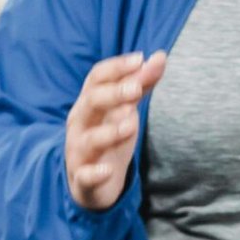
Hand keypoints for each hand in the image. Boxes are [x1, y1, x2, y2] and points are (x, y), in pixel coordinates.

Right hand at [64, 50, 165, 211]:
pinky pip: (85, 176)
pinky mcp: (83, 179)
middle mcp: (80, 123)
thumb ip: (141, 84)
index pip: (96, 78)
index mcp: (89, 103)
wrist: (91, 183)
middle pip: (91, 102)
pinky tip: (107, 171)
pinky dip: (94, 173)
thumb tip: (160, 56)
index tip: (140, 59)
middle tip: (137, 89)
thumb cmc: (109, 137)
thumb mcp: (125, 110)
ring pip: (89, 139)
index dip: (116, 67)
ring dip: (109, 132)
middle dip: (113, 94)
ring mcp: (79, 151)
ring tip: (130, 124)